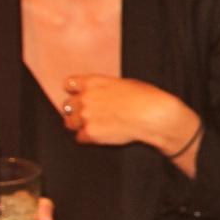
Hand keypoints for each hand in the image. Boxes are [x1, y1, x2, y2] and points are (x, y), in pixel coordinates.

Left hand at [59, 74, 195, 150]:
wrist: (152, 115)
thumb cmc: (144, 98)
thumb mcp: (123, 83)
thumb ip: (105, 88)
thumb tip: (103, 94)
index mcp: (93, 82)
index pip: (68, 84)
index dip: (74, 91)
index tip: (78, 95)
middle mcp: (85, 98)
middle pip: (67, 105)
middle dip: (76, 109)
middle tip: (88, 114)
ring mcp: (85, 116)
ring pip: (69, 122)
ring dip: (79, 124)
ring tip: (94, 126)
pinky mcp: (90, 133)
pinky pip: (80, 137)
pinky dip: (88, 137)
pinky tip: (101, 135)